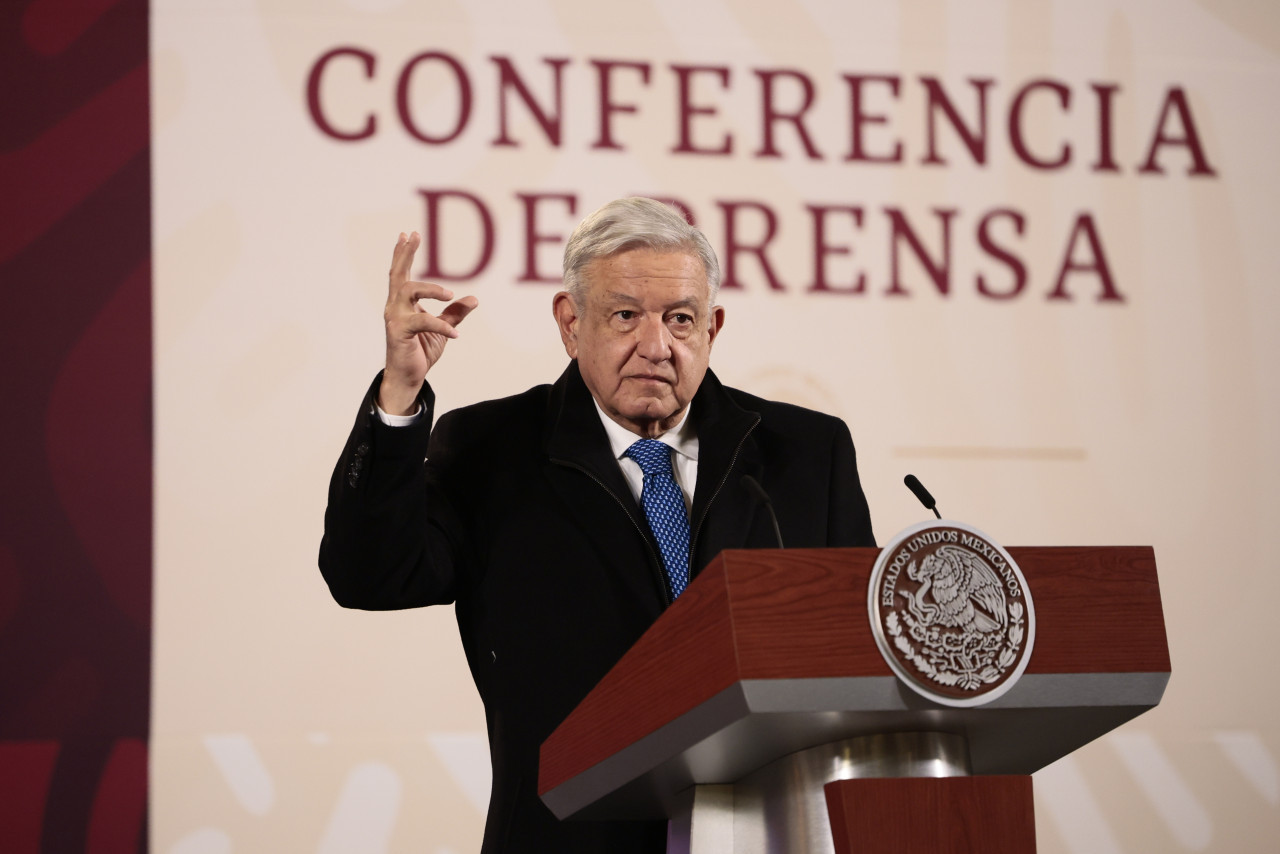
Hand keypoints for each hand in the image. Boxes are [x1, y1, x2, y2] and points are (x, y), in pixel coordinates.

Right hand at [378, 231, 478, 414]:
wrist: (408, 377)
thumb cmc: (420, 350)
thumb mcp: (443, 329)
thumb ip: (455, 313)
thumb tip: (475, 298)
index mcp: (402, 303)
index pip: (401, 273)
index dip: (403, 253)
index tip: (408, 233)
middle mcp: (395, 306)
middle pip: (398, 274)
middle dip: (406, 253)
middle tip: (414, 236)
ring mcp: (395, 318)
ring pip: (409, 290)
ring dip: (430, 288)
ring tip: (449, 294)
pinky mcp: (399, 333)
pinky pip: (422, 321)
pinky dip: (442, 325)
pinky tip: (456, 335)